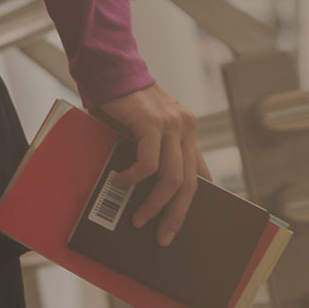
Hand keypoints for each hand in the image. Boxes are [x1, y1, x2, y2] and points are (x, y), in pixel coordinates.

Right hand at [95, 83, 210, 245]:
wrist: (110, 71)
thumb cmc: (119, 103)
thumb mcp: (142, 128)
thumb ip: (149, 148)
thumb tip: (141, 183)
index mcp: (186, 130)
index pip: (198, 172)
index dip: (193, 201)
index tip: (180, 223)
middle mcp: (185, 127)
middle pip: (189, 182)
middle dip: (176, 214)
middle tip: (163, 236)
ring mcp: (171, 125)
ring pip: (172, 177)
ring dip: (155, 203)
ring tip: (138, 218)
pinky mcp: (152, 124)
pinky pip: (148, 163)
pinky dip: (134, 179)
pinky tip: (120, 182)